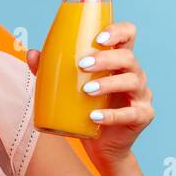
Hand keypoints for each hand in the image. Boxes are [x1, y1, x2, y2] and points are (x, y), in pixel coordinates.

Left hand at [25, 20, 153, 167]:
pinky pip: (132, 113)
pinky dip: (112, 115)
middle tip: (82, 65)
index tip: (98, 38)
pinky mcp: (142, 116)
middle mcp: (134, 73)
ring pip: (132, 81)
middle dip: (106, 58)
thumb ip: (50, 70)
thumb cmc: (86, 109)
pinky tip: (95, 117)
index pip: (128, 34)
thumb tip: (32, 54)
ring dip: (108, 84)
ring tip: (86, 90)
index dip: (117, 31)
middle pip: (128, 57)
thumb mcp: (67, 88)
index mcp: (119, 61)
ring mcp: (141, 95)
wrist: (101, 145)